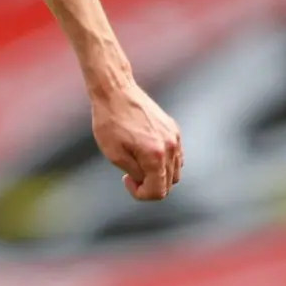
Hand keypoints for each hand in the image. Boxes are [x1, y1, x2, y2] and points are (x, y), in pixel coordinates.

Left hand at [93, 77, 182, 200]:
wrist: (116, 92)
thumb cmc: (110, 122)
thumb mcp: (114, 155)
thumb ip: (135, 173)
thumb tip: (146, 181)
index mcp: (155, 156)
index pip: (158, 192)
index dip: (141, 194)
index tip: (126, 179)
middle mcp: (170, 147)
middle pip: (169, 184)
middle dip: (150, 185)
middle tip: (130, 174)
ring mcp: (174, 137)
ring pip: (175, 171)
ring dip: (158, 175)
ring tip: (138, 163)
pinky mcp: (173, 129)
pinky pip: (176, 156)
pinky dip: (164, 162)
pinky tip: (146, 154)